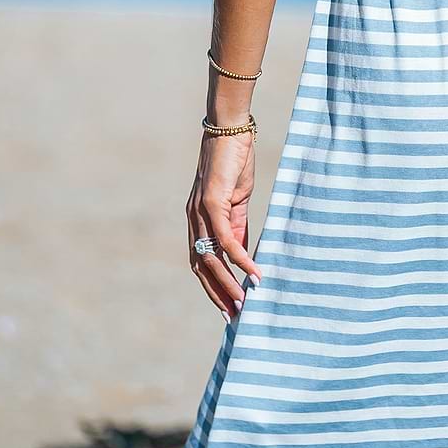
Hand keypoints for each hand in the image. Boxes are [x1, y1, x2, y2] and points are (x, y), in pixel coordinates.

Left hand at [186, 129, 261, 319]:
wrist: (229, 129)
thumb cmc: (235, 162)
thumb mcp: (237, 200)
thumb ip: (237, 226)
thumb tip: (243, 254)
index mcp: (198, 221)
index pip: (201, 262)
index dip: (213, 287)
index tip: (228, 309)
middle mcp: (193, 220)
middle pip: (201, 267)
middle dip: (218, 294)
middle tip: (235, 318)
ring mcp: (199, 212)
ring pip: (210, 259)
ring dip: (228, 284)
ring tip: (244, 304)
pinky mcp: (211, 202)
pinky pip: (226, 239)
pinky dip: (240, 258)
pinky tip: (254, 273)